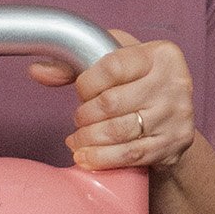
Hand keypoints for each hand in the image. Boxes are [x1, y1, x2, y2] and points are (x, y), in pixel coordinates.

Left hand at [30, 30, 195, 169]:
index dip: (86, 83)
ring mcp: (177, 116)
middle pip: (111, 103)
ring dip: (87, 138)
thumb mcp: (111, 58)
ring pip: (117, 131)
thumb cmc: (135, 80)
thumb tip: (37, 71)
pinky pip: (129, 155)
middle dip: (84, 115)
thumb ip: (73, 62)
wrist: (172, 114)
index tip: (81, 91)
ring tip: (77, 139)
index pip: (112, 67)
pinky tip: (85, 156)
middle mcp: (175, 84)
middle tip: (78, 119)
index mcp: (161, 55)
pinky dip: (101, 158)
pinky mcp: (174, 144)